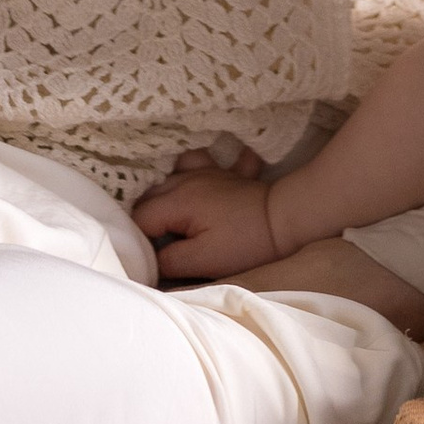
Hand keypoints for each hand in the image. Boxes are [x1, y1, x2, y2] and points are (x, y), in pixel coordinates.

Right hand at [133, 160, 282, 282]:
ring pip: (169, 178)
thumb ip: (168, 260)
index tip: (148, 257)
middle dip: (147, 222)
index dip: (138, 240)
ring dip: (164, 198)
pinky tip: (196, 183)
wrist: (285, 219)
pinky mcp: (222, 173)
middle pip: (149, 197)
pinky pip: (200, 162)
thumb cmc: (245, 243)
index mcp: (177, 200)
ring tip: (170, 221)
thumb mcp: (203, 261)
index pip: (139, 218)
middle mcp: (186, 179)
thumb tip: (149, 260)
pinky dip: (192, 171)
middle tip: (157, 246)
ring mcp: (205, 172)